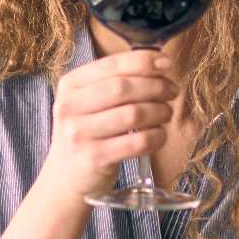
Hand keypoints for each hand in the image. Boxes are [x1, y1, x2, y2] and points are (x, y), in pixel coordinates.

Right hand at [38, 48, 178, 201]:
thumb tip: (158, 62)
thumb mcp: (88, 101)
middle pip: (123, 88)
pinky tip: (160, 135)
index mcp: (70, 86)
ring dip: (159, 111)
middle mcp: (70, 107)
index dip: (143, 62)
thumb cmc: (87, 133)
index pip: (111, 65)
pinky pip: (138, 142)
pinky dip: (156, 136)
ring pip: (134, 114)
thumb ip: (115, 80)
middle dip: (156, 86)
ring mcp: (80, 134)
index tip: (166, 63)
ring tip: (166, 113)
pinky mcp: (95, 158)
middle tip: (172, 91)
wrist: (66, 176)